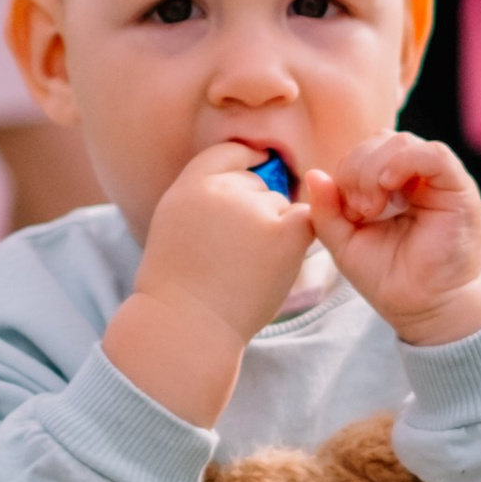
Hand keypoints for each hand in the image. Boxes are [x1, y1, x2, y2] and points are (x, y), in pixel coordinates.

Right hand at [104, 145, 312, 422]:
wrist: (186, 328)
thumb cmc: (179, 287)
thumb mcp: (174, 222)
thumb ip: (205, 194)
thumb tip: (249, 167)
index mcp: (189, 184)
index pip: (228, 152)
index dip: (242, 166)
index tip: (245, 190)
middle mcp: (222, 189)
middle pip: (259, 183)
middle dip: (256, 210)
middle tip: (237, 254)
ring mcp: (255, 209)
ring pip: (281, 206)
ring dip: (275, 231)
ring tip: (247, 270)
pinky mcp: (284, 233)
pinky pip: (306, 220)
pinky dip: (297, 238)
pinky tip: (279, 263)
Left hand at [305, 134, 480, 348]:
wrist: (423, 307)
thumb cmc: (388, 278)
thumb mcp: (345, 242)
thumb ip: (327, 211)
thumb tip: (313, 174)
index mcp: (393, 186)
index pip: (366, 151)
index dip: (348, 171)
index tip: (348, 211)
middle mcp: (418, 178)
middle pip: (382, 140)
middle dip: (358, 169)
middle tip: (359, 210)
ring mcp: (439, 181)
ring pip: (403, 142)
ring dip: (375, 169)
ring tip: (372, 207)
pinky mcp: (459, 188)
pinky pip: (435, 155)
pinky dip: (405, 161)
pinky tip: (388, 185)